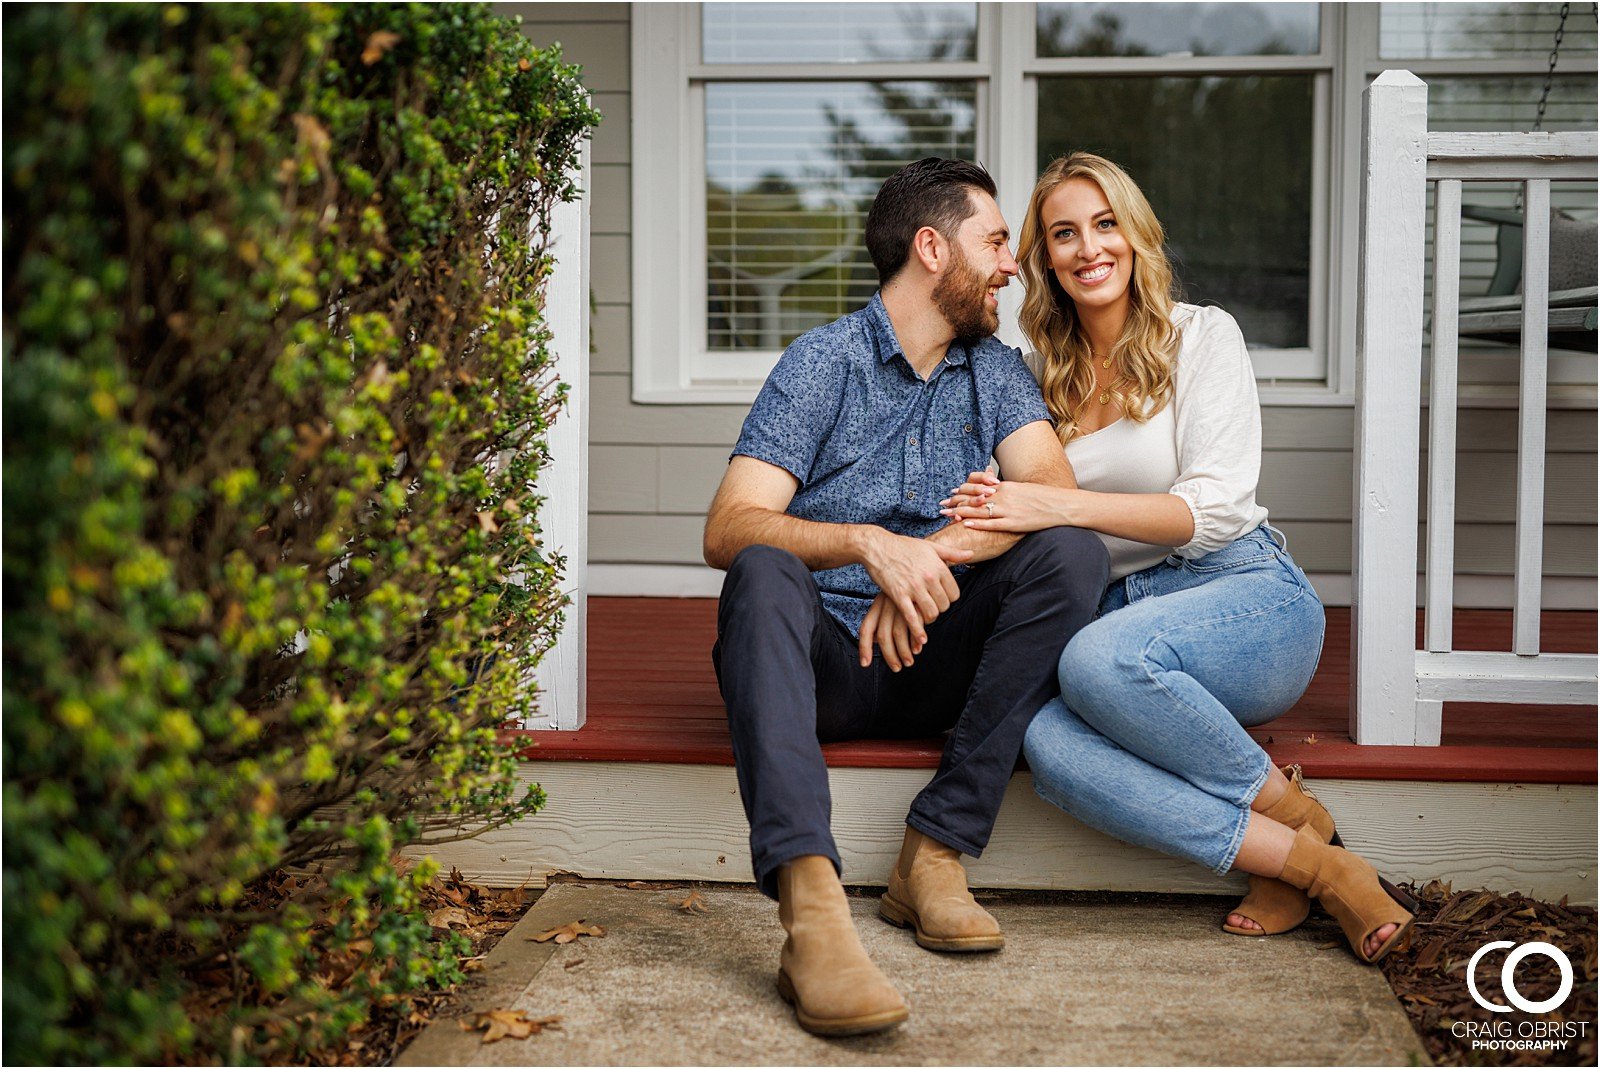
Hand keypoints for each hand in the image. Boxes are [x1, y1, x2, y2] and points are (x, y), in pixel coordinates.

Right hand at [858, 529, 969, 646]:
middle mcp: (929, 577)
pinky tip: (921, 638)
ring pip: (931, 613)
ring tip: (923, 617)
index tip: (941, 599)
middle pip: (944, 605)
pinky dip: (918, 631)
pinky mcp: (899, 595)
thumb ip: (952, 553)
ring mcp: (914, 587)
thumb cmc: (903, 546)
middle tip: (931, 608)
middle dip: (939, 610)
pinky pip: (912, 618)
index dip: (949, 599)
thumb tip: (971, 554)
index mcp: (938, 567)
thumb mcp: (930, 546)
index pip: (954, 594)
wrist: (877, 546)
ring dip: (929, 619)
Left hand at [858, 593, 922, 669]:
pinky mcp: (916, 604)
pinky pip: (914, 626)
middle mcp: (886, 605)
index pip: (866, 628)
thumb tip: (873, 641)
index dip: (864, 647)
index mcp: (877, 604)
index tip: (865, 663)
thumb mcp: (888, 600)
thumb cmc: (903, 588)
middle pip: (883, 636)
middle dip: (889, 656)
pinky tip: (919, 647)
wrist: (917, 568)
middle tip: (896, 668)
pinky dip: (916, 640)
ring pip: (898, 634)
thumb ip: (880, 620)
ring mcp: (901, 604)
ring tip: (909, 662)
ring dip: (904, 652)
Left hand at [940, 473, 1066, 532]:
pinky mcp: (1013, 523)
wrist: (1061, 505)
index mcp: (1005, 486)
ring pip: (979, 510)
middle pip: (974, 498)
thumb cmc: (1043, 497)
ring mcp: (1008, 509)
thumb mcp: (1023, 489)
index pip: (978, 487)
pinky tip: (965, 524)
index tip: (952, 493)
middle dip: (956, 501)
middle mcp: (1004, 495)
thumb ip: (1008, 490)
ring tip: (947, 514)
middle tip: (942, 505)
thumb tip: (996, 491)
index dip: (963, 490)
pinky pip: (992, 523)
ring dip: (961, 512)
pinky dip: (978, 523)